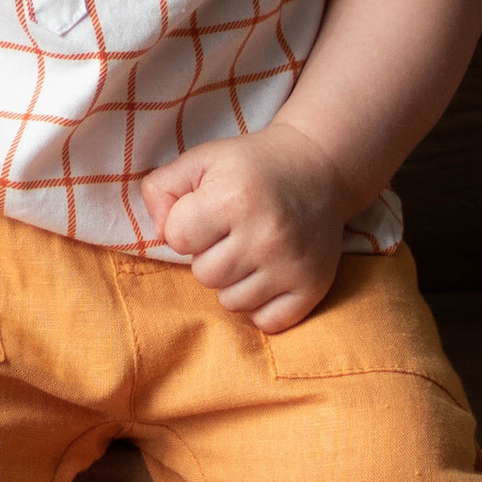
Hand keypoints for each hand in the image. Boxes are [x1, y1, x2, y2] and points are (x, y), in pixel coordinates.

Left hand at [139, 122, 358, 332]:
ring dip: (233, 281)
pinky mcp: (313, 287)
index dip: (185, 226)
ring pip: (231, 302)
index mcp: (234, 199)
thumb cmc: (251, 168)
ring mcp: (291, 264)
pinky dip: (262, 304)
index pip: (177, 238)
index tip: (206, 213)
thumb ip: (161, 189)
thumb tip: (160, 233)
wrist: (320, 167)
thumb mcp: (201, 160)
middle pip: (204, 275)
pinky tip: (268, 275)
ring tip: (251, 251)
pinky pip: (266, 321)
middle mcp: (265, 234)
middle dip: (210, 255)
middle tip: (232, 233)